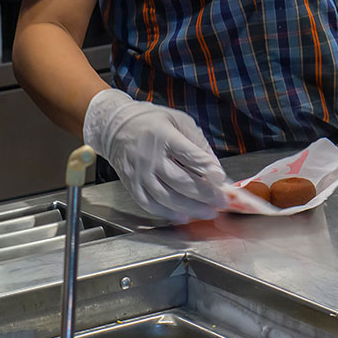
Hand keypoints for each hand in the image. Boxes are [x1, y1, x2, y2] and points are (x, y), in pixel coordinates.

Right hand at [83, 89, 227, 222]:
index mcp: (164, 136)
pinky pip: (149, 204)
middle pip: (180, 181)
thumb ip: (198, 143)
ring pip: (166, 197)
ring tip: (207, 212)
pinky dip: (166, 213)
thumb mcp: (179, 121)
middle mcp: (150, 157)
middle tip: (221, 202)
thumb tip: (215, 168)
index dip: (207, 169)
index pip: (189, 156)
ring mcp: (139, 173)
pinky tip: (182, 216)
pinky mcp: (131, 185)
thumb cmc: (151, 123)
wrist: (116, 128)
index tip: (221, 179)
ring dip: (190, 208)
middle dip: (204, 194)